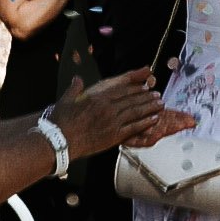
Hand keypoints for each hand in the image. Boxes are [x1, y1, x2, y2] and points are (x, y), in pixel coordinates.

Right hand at [51, 71, 190, 161]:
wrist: (59, 140)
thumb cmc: (61, 121)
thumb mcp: (66, 100)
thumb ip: (75, 88)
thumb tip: (78, 79)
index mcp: (97, 97)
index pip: (121, 87)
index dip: (135, 84)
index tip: (145, 81)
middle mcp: (107, 107)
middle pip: (132, 98)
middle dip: (146, 95)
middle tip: (156, 93)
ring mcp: (112, 121)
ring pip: (136, 111)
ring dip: (150, 106)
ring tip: (160, 103)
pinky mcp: (114, 135)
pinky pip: (134, 127)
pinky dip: (146, 122)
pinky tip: (154, 119)